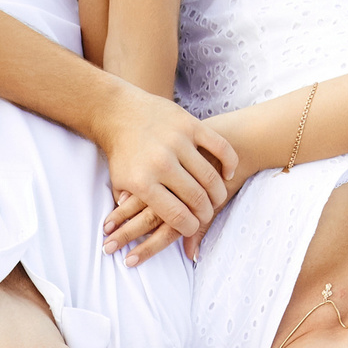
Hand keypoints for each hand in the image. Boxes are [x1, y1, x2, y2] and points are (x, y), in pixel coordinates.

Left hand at [94, 85, 239, 259]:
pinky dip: (228, 162)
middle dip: (205, 213)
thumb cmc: (122, 153)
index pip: (175, 215)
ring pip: (210, 176)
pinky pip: (219, 147)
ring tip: (217, 199)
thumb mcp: (121, 184)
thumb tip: (143, 236)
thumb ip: (132, 210)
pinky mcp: (190, 124)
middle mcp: (161, 162)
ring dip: (218, 192)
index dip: (189, 227)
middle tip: (207, 215)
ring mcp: (177, 141)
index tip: (193, 229)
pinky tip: (228, 173)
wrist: (119, 112)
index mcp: (143, 182)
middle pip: (196, 199)